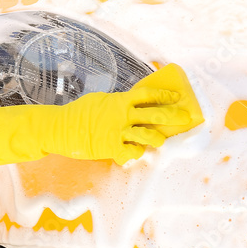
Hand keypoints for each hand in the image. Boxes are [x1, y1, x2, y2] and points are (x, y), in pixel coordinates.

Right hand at [0, 63, 201, 167]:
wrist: (60, 128)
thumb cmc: (78, 113)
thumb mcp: (99, 101)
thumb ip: (117, 103)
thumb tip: (130, 103)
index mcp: (120, 101)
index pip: (148, 95)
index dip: (165, 95)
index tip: (177, 97)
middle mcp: (122, 115)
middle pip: (155, 114)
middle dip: (174, 116)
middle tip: (186, 117)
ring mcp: (118, 132)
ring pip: (149, 136)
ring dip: (158, 139)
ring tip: (161, 141)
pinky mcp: (112, 148)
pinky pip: (133, 152)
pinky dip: (136, 152)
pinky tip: (135, 151)